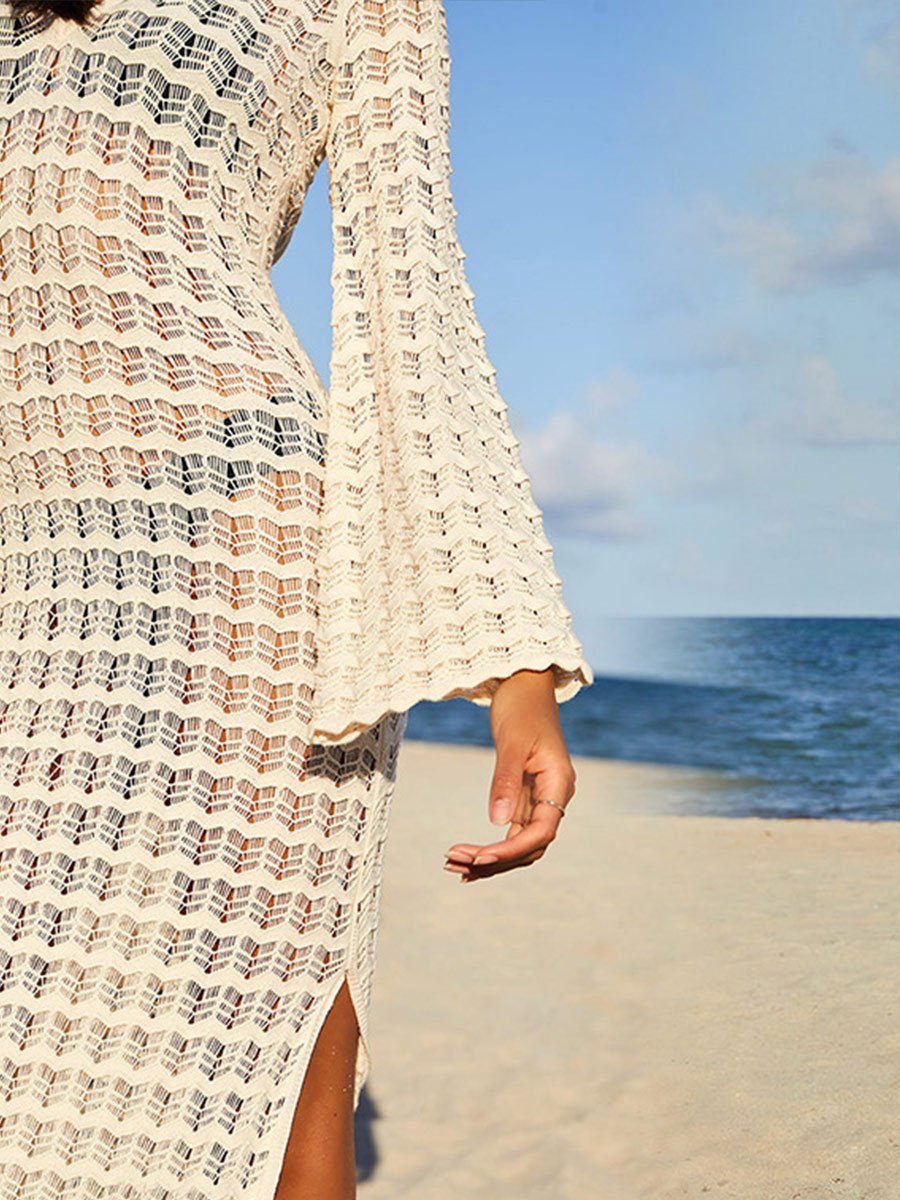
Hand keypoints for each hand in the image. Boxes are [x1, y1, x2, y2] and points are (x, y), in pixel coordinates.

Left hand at [443, 667, 575, 883]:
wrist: (524, 682)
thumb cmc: (521, 706)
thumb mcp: (512, 742)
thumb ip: (505, 781)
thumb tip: (496, 822)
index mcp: (559, 783)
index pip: (541, 831)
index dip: (511, 849)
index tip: (480, 857)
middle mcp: (553, 796)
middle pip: (529, 845)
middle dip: (495, 859)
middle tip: (455, 862)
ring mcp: (539, 798)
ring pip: (518, 842)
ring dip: (489, 857)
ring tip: (452, 864)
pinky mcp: (523, 796)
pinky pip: (509, 831)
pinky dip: (489, 846)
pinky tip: (466, 859)